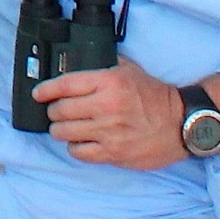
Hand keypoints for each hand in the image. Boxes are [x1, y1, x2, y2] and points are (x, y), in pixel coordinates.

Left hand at [39, 58, 187, 171]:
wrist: (181, 123)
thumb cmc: (155, 96)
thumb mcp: (129, 70)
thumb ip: (102, 66)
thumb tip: (75, 65)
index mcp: (109, 82)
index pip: (65, 85)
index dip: (45, 90)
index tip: (38, 93)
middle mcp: (106, 106)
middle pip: (60, 110)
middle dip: (53, 111)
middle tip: (56, 111)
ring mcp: (109, 132)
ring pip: (64, 133)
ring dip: (60, 130)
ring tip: (66, 127)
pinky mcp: (114, 153)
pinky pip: (79, 152)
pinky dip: (75, 147)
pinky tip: (81, 141)